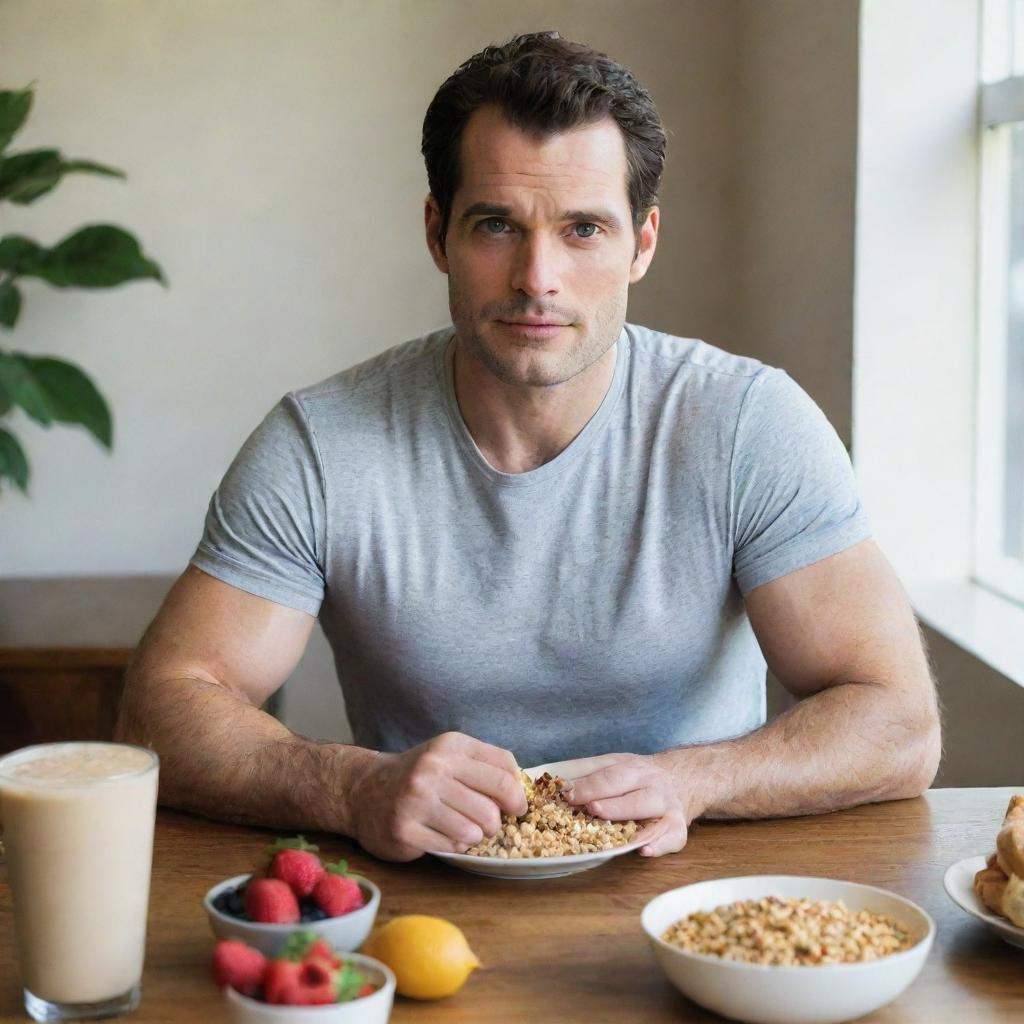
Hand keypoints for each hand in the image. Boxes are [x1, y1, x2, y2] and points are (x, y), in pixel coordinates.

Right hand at [344, 732, 527, 861]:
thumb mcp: (452, 755)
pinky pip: (450, 848)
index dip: (517, 797)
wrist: (364, 789)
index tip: (515, 807)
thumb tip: (522, 786)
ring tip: (458, 827)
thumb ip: (489, 764)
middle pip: (491, 810)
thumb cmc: (420, 775)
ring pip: (473, 833)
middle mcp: (433, 768)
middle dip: (494, 823)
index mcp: (451, 746)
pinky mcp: (405, 829)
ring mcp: (416, 799)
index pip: (504, 774)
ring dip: (473, 837)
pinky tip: (438, 834)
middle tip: (483, 823)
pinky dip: (452, 846)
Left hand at [561, 752, 698, 857]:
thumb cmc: (639, 778)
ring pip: (646, 806)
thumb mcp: (618, 765)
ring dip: (624, 813)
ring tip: (604, 819)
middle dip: (605, 797)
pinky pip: (672, 837)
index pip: (608, 774)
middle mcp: (651, 783)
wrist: (683, 778)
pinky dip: (659, 845)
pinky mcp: (679, 827)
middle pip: (626, 787)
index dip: (587, 784)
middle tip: (587, 806)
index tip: (568, 794)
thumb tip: (557, 781)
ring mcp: (667, 805)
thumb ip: (590, 772)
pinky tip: (643, 850)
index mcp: (632, 767)